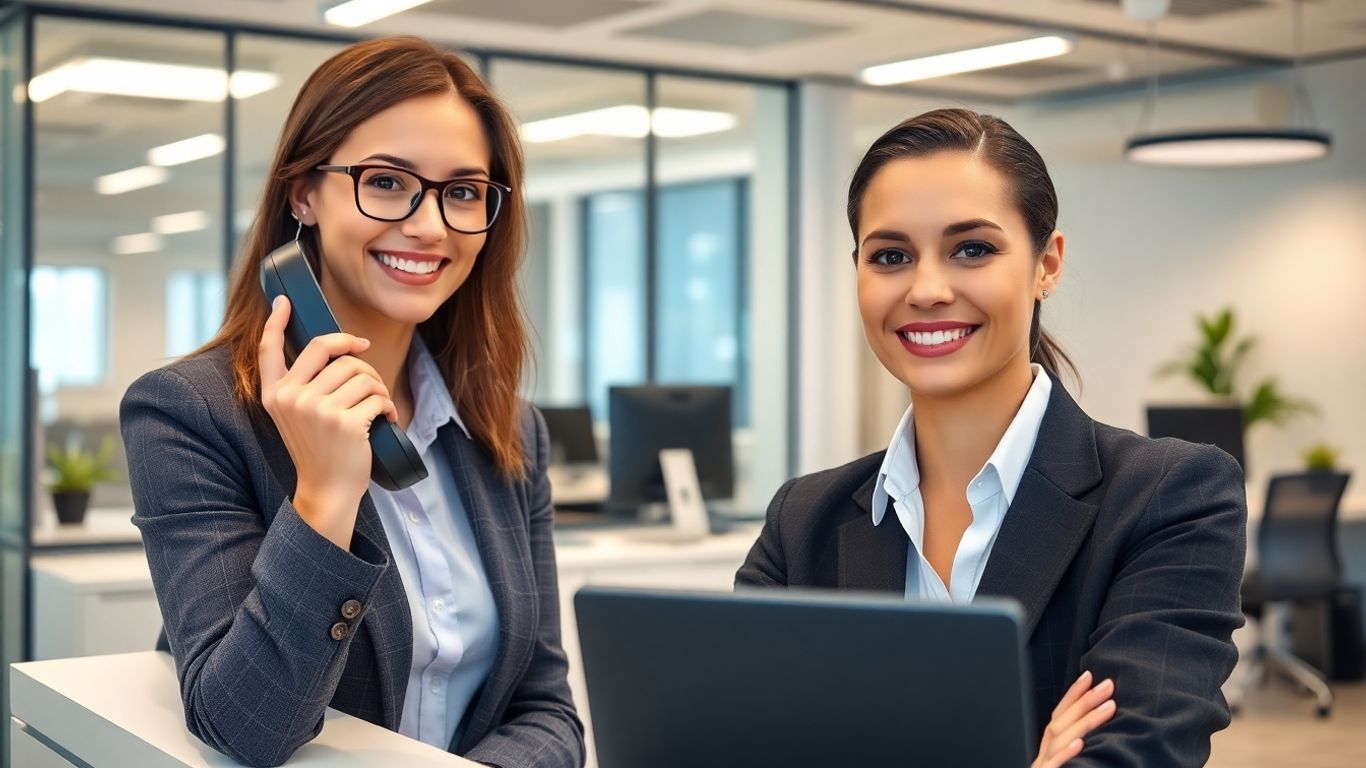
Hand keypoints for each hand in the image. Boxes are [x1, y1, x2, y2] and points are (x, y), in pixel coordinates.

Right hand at [259, 296, 396, 548]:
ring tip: (378, 404)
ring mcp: (317, 410)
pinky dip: (388, 406)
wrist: (327, 490)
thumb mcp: (297, 416)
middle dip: (357, 354)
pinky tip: (386, 419)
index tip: (283, 301)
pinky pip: (377, 396)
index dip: (275, 323)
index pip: (269, 350)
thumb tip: (333, 347)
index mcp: (275, 395)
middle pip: (330, 349)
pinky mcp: (345, 422)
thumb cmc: (319, 449)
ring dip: (378, 386)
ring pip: (360, 372)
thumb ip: (304, 385)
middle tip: (368, 370)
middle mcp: (291, 398)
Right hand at [1031, 670, 1116, 767]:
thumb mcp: (1067, 761)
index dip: (1072, 694)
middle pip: (1059, 723)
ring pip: (1058, 739)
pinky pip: (1054, 765)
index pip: (1058, 715)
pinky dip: (1065, 754)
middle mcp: (1044, 754)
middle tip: (1107, 686)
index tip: (1088, 675)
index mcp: (1049, 749)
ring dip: (1084, 721)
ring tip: (1108, 707)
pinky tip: (1080, 743)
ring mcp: (1044, 766)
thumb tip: (1101, 719)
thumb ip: (1077, 743)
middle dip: (1084, 701)